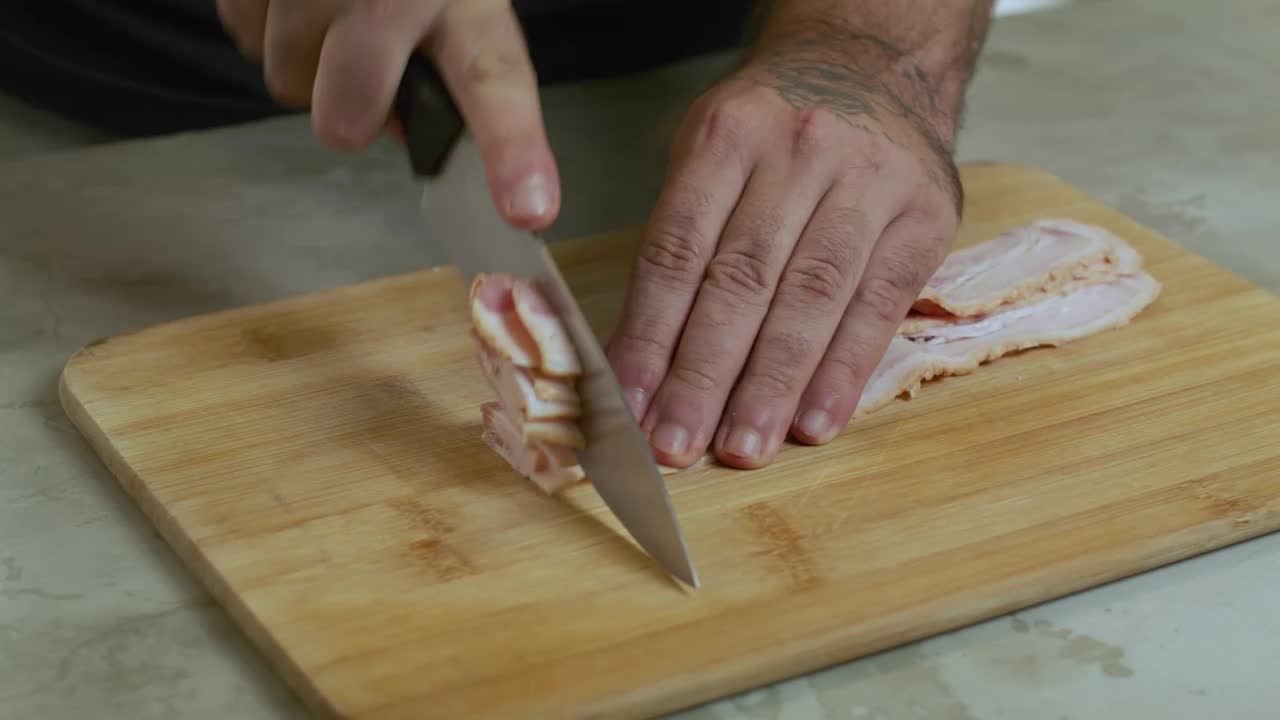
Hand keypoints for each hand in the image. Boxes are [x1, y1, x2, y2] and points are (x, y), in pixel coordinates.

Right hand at [215, 0, 558, 228]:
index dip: (513, 150)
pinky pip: (243, 33)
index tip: (529, 211)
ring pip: (284, 79)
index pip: (495, 79)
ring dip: (307, 56)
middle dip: (352, 110)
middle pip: (341, 119)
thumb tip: (399, 132)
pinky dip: (268, 20)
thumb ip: (451, 61)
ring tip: (335, 2)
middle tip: (370, 66)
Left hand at [606, 41, 963, 469]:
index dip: (649, 336)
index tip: (628, 406)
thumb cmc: (775, 131)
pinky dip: (843, 371)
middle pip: (740, 282)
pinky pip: (878, 305)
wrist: (876, 68)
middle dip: (703, 375)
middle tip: (676, 447)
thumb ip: (681, 243)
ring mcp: (868, 183)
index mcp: (727, 137)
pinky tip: (816, 423)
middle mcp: (798, 153)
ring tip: (743, 449)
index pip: (677, 252)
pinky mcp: (924, 218)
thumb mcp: (712, 153)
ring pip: (809, 300)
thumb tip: (637, 359)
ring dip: (771, 386)